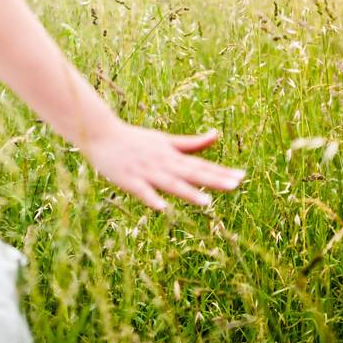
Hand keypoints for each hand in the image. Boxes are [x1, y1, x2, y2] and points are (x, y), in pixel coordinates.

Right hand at [80, 121, 244, 210]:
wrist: (101, 134)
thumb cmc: (135, 140)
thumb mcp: (165, 140)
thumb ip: (191, 142)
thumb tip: (216, 135)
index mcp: (171, 154)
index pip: (200, 164)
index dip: (220, 171)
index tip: (242, 176)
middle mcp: (162, 162)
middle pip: (191, 173)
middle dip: (213, 180)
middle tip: (235, 186)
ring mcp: (145, 171)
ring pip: (170, 183)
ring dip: (188, 192)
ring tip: (207, 202)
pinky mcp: (128, 179)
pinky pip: (142, 191)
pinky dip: (152, 198)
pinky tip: (163, 208)